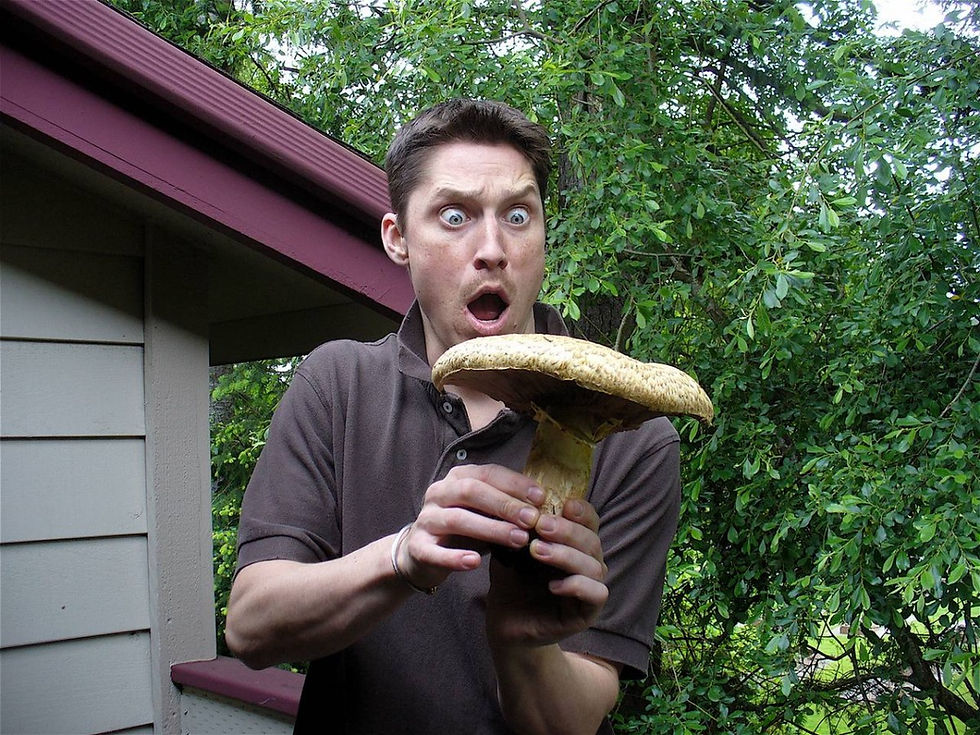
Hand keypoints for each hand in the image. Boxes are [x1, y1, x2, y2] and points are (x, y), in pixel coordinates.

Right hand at [394, 464, 544, 589]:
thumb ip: (506, 506)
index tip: (540, 497)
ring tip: (517, 540)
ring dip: (490, 529)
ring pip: (458, 519)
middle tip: (532, 519)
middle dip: (505, 505)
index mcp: (457, 478)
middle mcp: (438, 492)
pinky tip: (475, 563)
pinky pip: (435, 551)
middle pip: (472, 492)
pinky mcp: (417, 546)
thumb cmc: (463, 528)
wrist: (421, 552)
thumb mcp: (484, 511)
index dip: (514, 483)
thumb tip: (542, 506)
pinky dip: (455, 558)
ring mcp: (426, 519)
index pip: (487, 473)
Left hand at [485, 498, 607, 647]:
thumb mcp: (514, 547)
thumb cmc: (513, 579)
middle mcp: (588, 563)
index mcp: (575, 543)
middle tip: (540, 525)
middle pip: (591, 540)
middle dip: (566, 530)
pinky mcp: (588, 613)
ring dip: (565, 555)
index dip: (582, 511)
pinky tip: (552, 585)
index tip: (563, 504)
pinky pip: (596, 594)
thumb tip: (521, 500)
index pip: (589, 520)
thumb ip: (523, 526)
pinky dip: (577, 586)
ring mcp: (590, 588)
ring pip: (593, 566)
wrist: (505, 621)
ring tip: (536, 551)